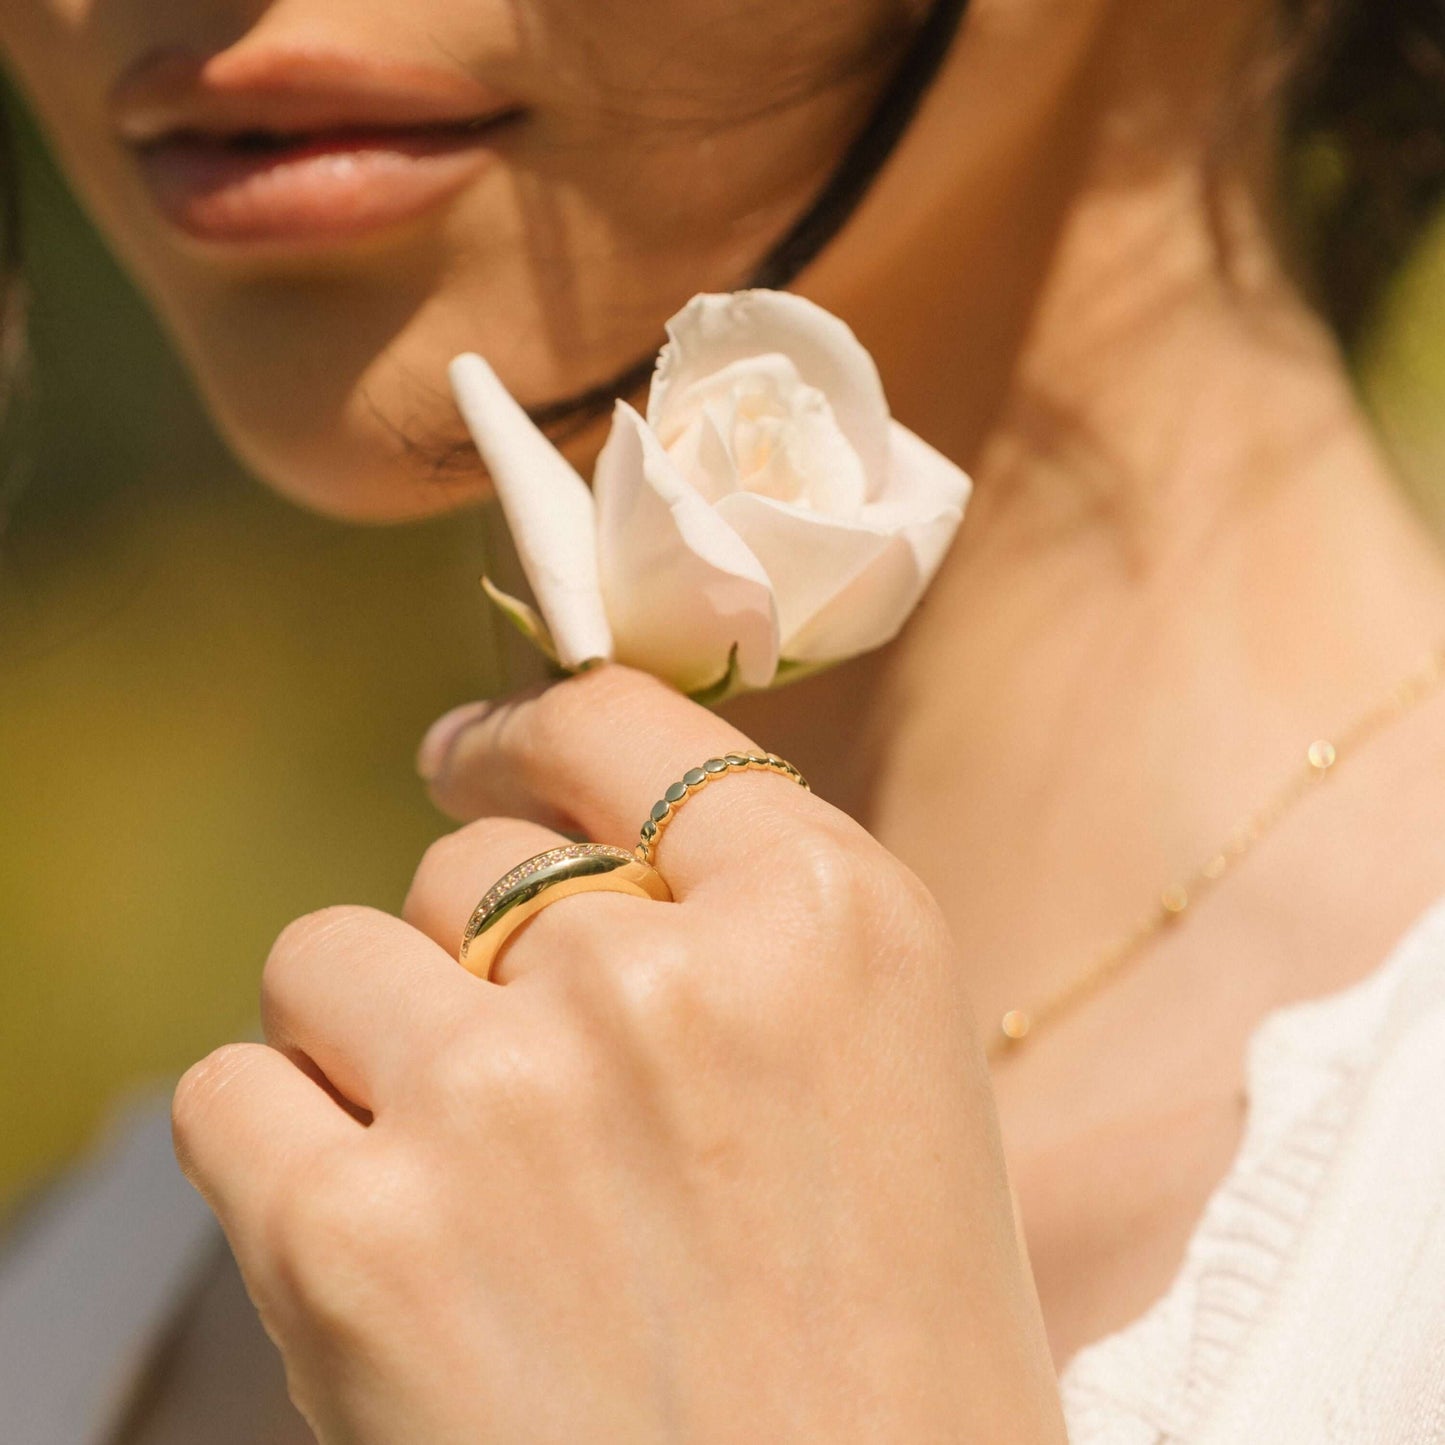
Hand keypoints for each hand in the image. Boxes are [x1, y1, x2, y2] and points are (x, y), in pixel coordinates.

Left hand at [172, 666, 1062, 1443]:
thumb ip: (747, 930)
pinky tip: (364, 1233)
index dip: (524, 732)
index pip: (617, 725)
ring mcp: (506, 1099)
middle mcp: (664, 978)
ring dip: (369, 1043)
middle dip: (478, 952)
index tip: (472, 755)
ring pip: (333, 956)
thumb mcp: (885, 1076)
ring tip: (450, 1172)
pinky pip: (233, 1090)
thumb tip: (561, 841)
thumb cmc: (885, 1357)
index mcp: (831, 920)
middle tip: (526, 1084)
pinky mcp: (359, 1238)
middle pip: (472, 863)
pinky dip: (273, 1148)